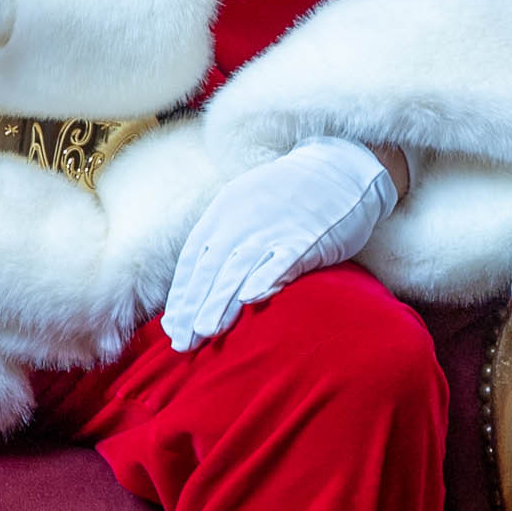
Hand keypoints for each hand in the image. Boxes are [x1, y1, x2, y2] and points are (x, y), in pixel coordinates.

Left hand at [160, 140, 394, 351]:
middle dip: (194, 307)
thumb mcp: (246, 209)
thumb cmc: (289, 199)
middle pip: (211, 269)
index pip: (193, 260)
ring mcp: (273, 228)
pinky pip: (282, 259)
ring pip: (239, 267)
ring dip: (221, 300)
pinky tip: (251, 300)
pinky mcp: (305, 237)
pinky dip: (266, 278)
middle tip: (184, 343)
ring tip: (207, 331)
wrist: (339, 167)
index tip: (172, 328)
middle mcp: (242, 220)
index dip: (182, 296)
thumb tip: (200, 287)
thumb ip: (224, 242)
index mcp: (222, 213)